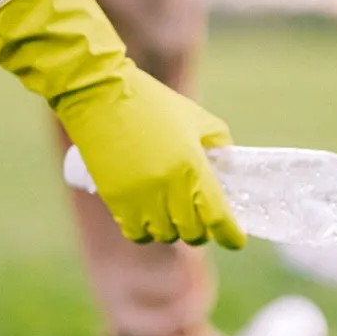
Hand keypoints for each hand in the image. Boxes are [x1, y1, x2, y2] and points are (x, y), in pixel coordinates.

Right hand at [0, 0, 245, 248]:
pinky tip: (150, 217)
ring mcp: (140, 198)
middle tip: (201, 216)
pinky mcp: (116, 201)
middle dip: (202, 228)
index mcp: (192, 167)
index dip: (231, 235)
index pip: (218, 218)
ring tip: (173, 211)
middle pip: (193, 233)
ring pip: (165, 235)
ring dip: (173, 228)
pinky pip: (138, 233)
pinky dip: (147, 230)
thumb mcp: (197, 118)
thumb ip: (220, 145)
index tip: (236, 239)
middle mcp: (168, 189)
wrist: (100, 95)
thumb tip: (229, 169)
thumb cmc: (152, 103)